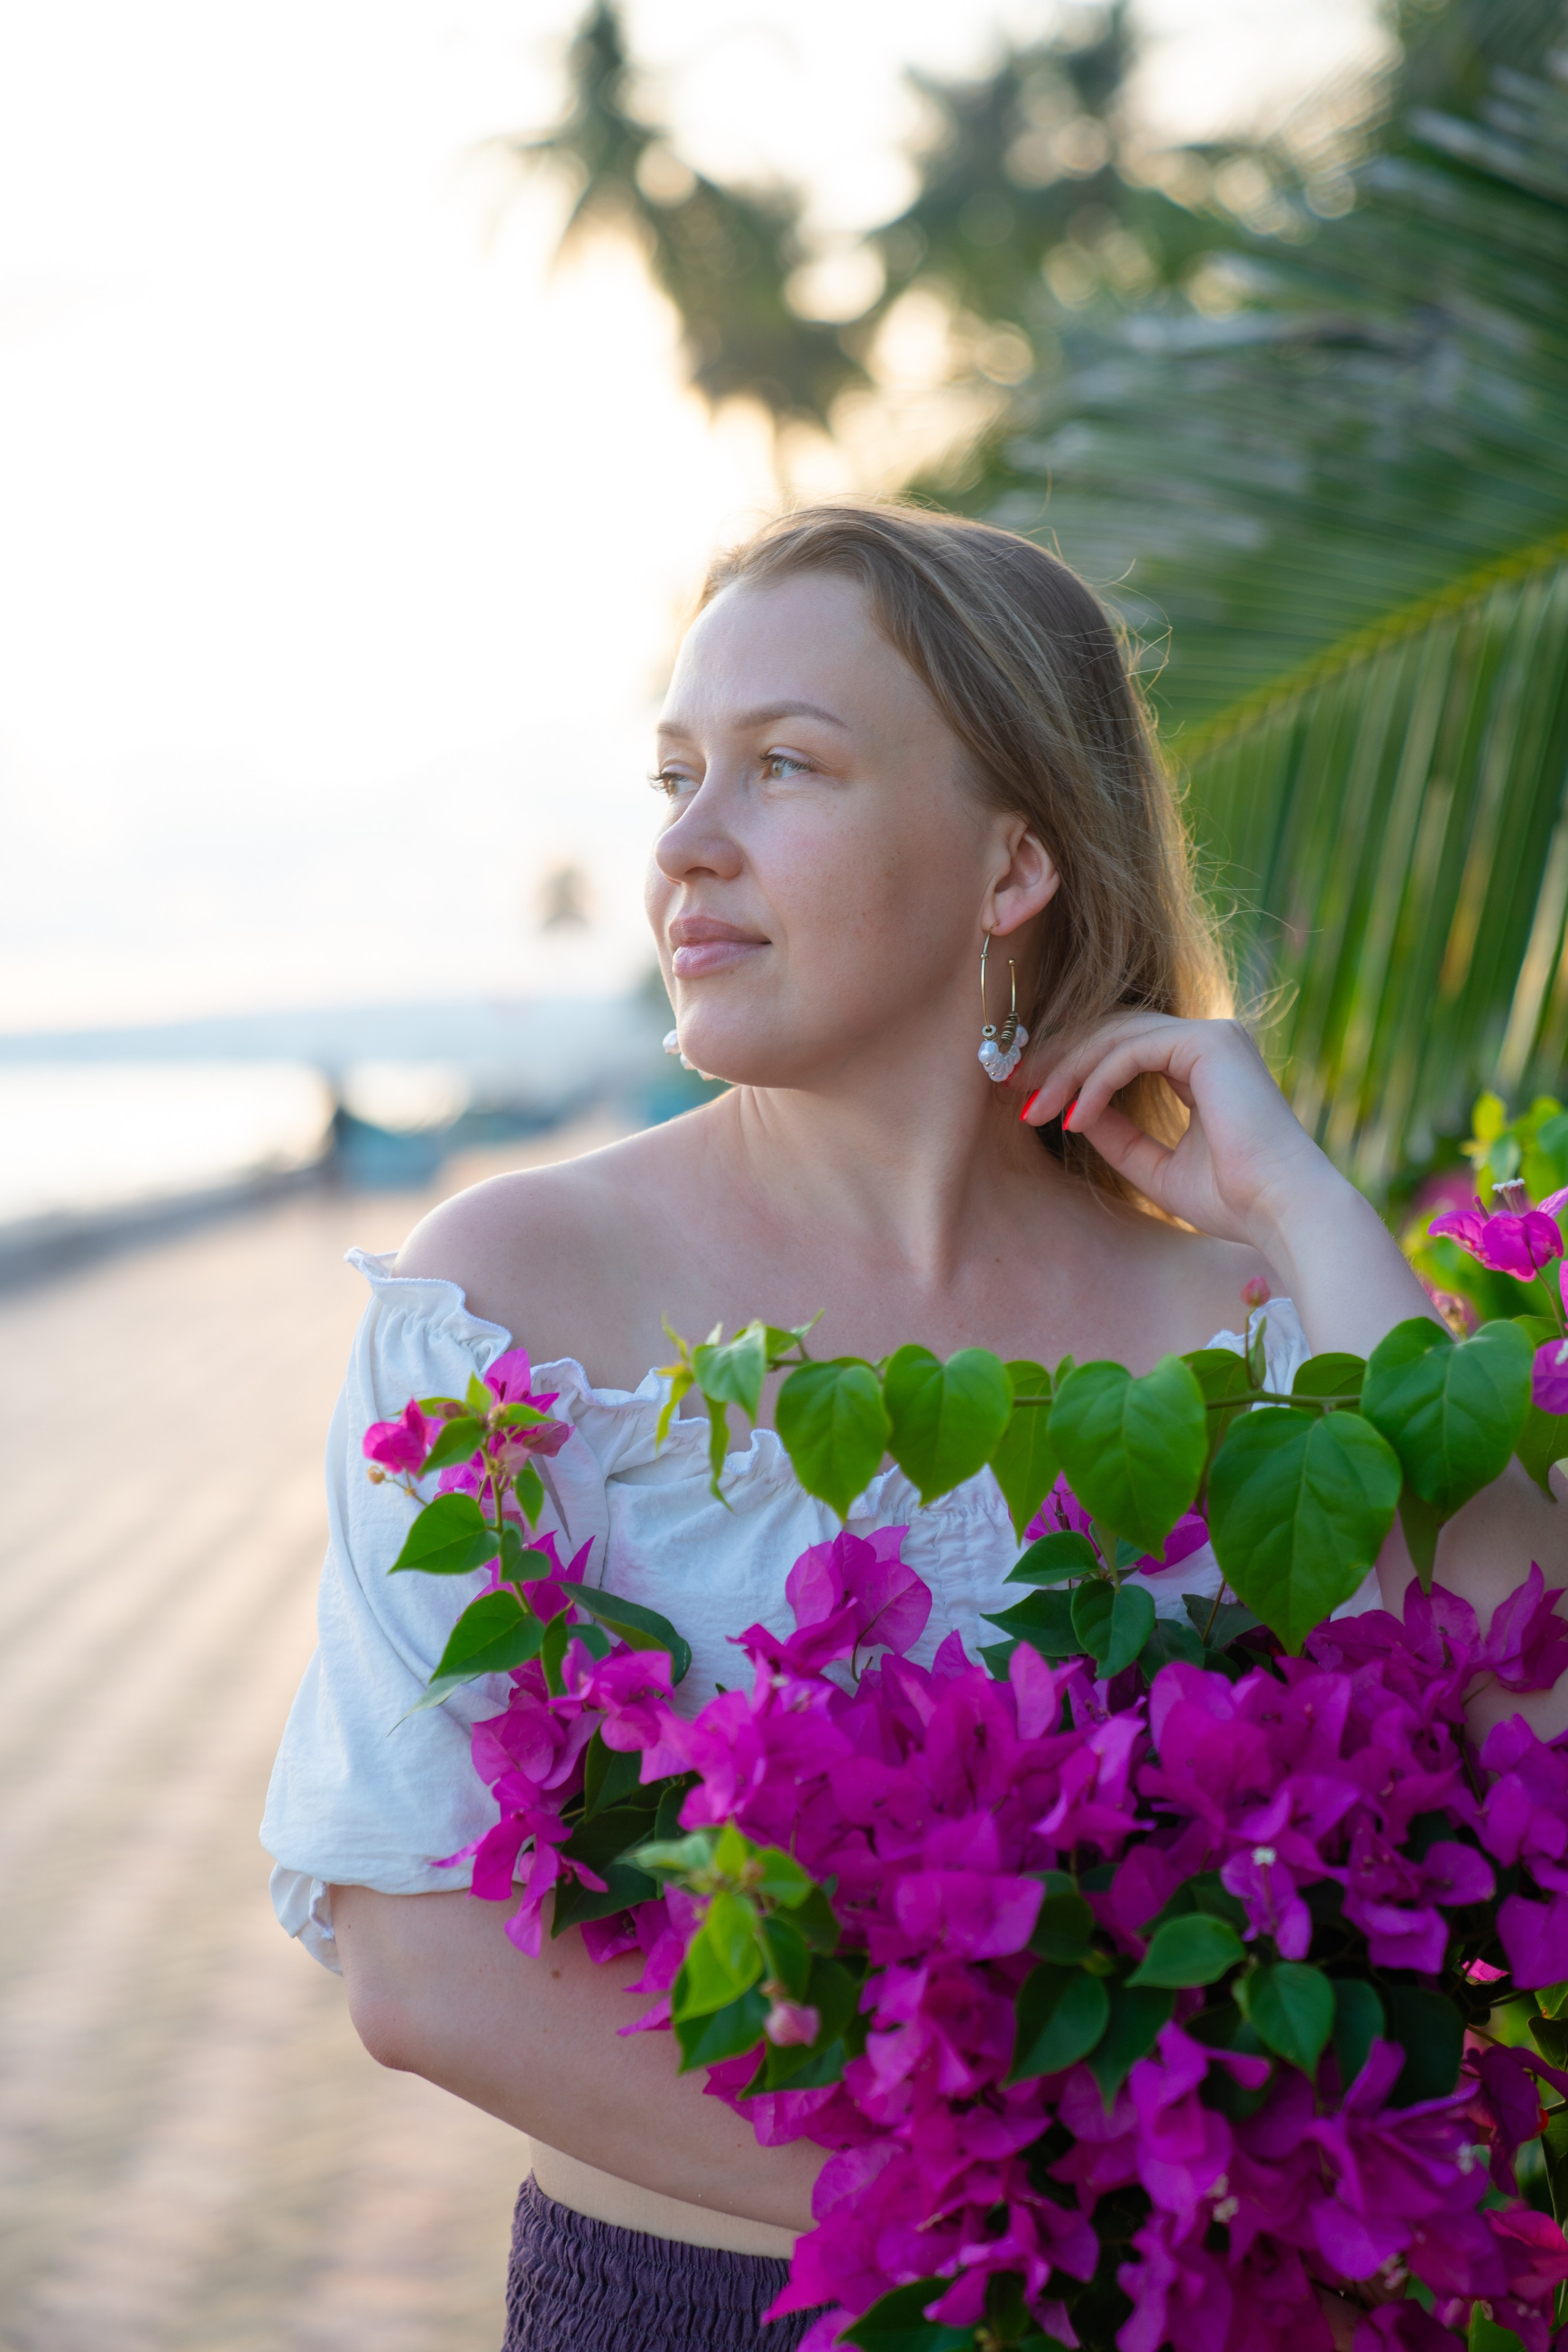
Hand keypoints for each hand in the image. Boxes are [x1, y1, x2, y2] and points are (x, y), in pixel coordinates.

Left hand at [1020, 1012, 1344, 1252]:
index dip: (1072, 1067)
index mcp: (1202, 1064)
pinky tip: (1072, 1116)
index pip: (1122, 1046)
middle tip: (1013, 1087)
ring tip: (1033, 1108)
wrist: (1282, 1212)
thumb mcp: (1156, 1166)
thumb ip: (1117, 1135)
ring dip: (1066, 1071)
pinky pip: (1130, 1050)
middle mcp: (1209, 1040)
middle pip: (1111, 1031)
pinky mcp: (1208, 1043)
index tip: (1029, 1097)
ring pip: (1115, 1035)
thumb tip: (1071, 1110)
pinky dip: (1095, 1082)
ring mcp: (1212, 1035)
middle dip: (1057, 1059)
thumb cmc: (1233, 1200)